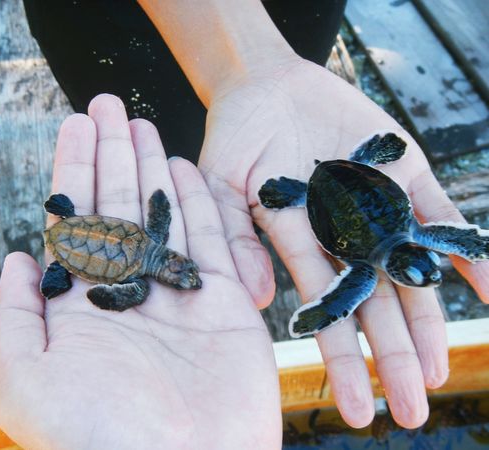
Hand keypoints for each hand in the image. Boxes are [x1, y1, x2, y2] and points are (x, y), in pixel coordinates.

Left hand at [0, 95, 280, 449]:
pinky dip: (199, 202)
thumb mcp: (23, 383)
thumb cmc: (94, 439)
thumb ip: (13, 317)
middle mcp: (128, 294)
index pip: (75, 221)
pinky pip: (211, 241)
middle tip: (108, 104)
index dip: (73, 170)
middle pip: (117, 206)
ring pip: (162, 215)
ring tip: (142, 122)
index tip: (74, 125)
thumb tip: (18, 258)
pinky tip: (184, 166)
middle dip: (111, 153)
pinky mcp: (225, 306)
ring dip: (151, 167)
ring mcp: (178, 297)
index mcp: (81, 307)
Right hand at [199, 56, 488, 427]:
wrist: (265, 86)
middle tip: (412, 410)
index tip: (358, 408)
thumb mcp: (218, 187)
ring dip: (429, 320)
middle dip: (392, 355)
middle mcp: (342, 236)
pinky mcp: (404, 173)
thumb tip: (258, 300)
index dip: (341, 357)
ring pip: (410, 271)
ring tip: (439, 371)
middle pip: (374, 303)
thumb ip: (236, 239)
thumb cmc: (235, 139)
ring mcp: (376, 207)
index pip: (324, 308)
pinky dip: (468, 250)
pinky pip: (441, 217)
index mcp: (299, 243)